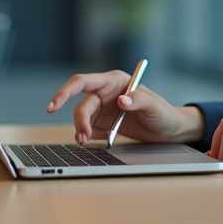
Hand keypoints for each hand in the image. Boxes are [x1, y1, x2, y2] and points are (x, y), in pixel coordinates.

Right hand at [47, 71, 204, 145]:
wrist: (168, 131)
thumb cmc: (164, 113)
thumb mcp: (155, 106)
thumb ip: (139, 100)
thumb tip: (121, 99)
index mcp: (115, 81)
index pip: (83, 82)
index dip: (65, 92)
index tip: (54, 106)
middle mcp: (105, 93)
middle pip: (81, 105)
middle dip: (79, 121)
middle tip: (83, 138)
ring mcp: (103, 109)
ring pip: (81, 118)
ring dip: (81, 130)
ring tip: (87, 142)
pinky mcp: (103, 123)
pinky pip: (88, 129)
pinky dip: (88, 136)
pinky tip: (97, 140)